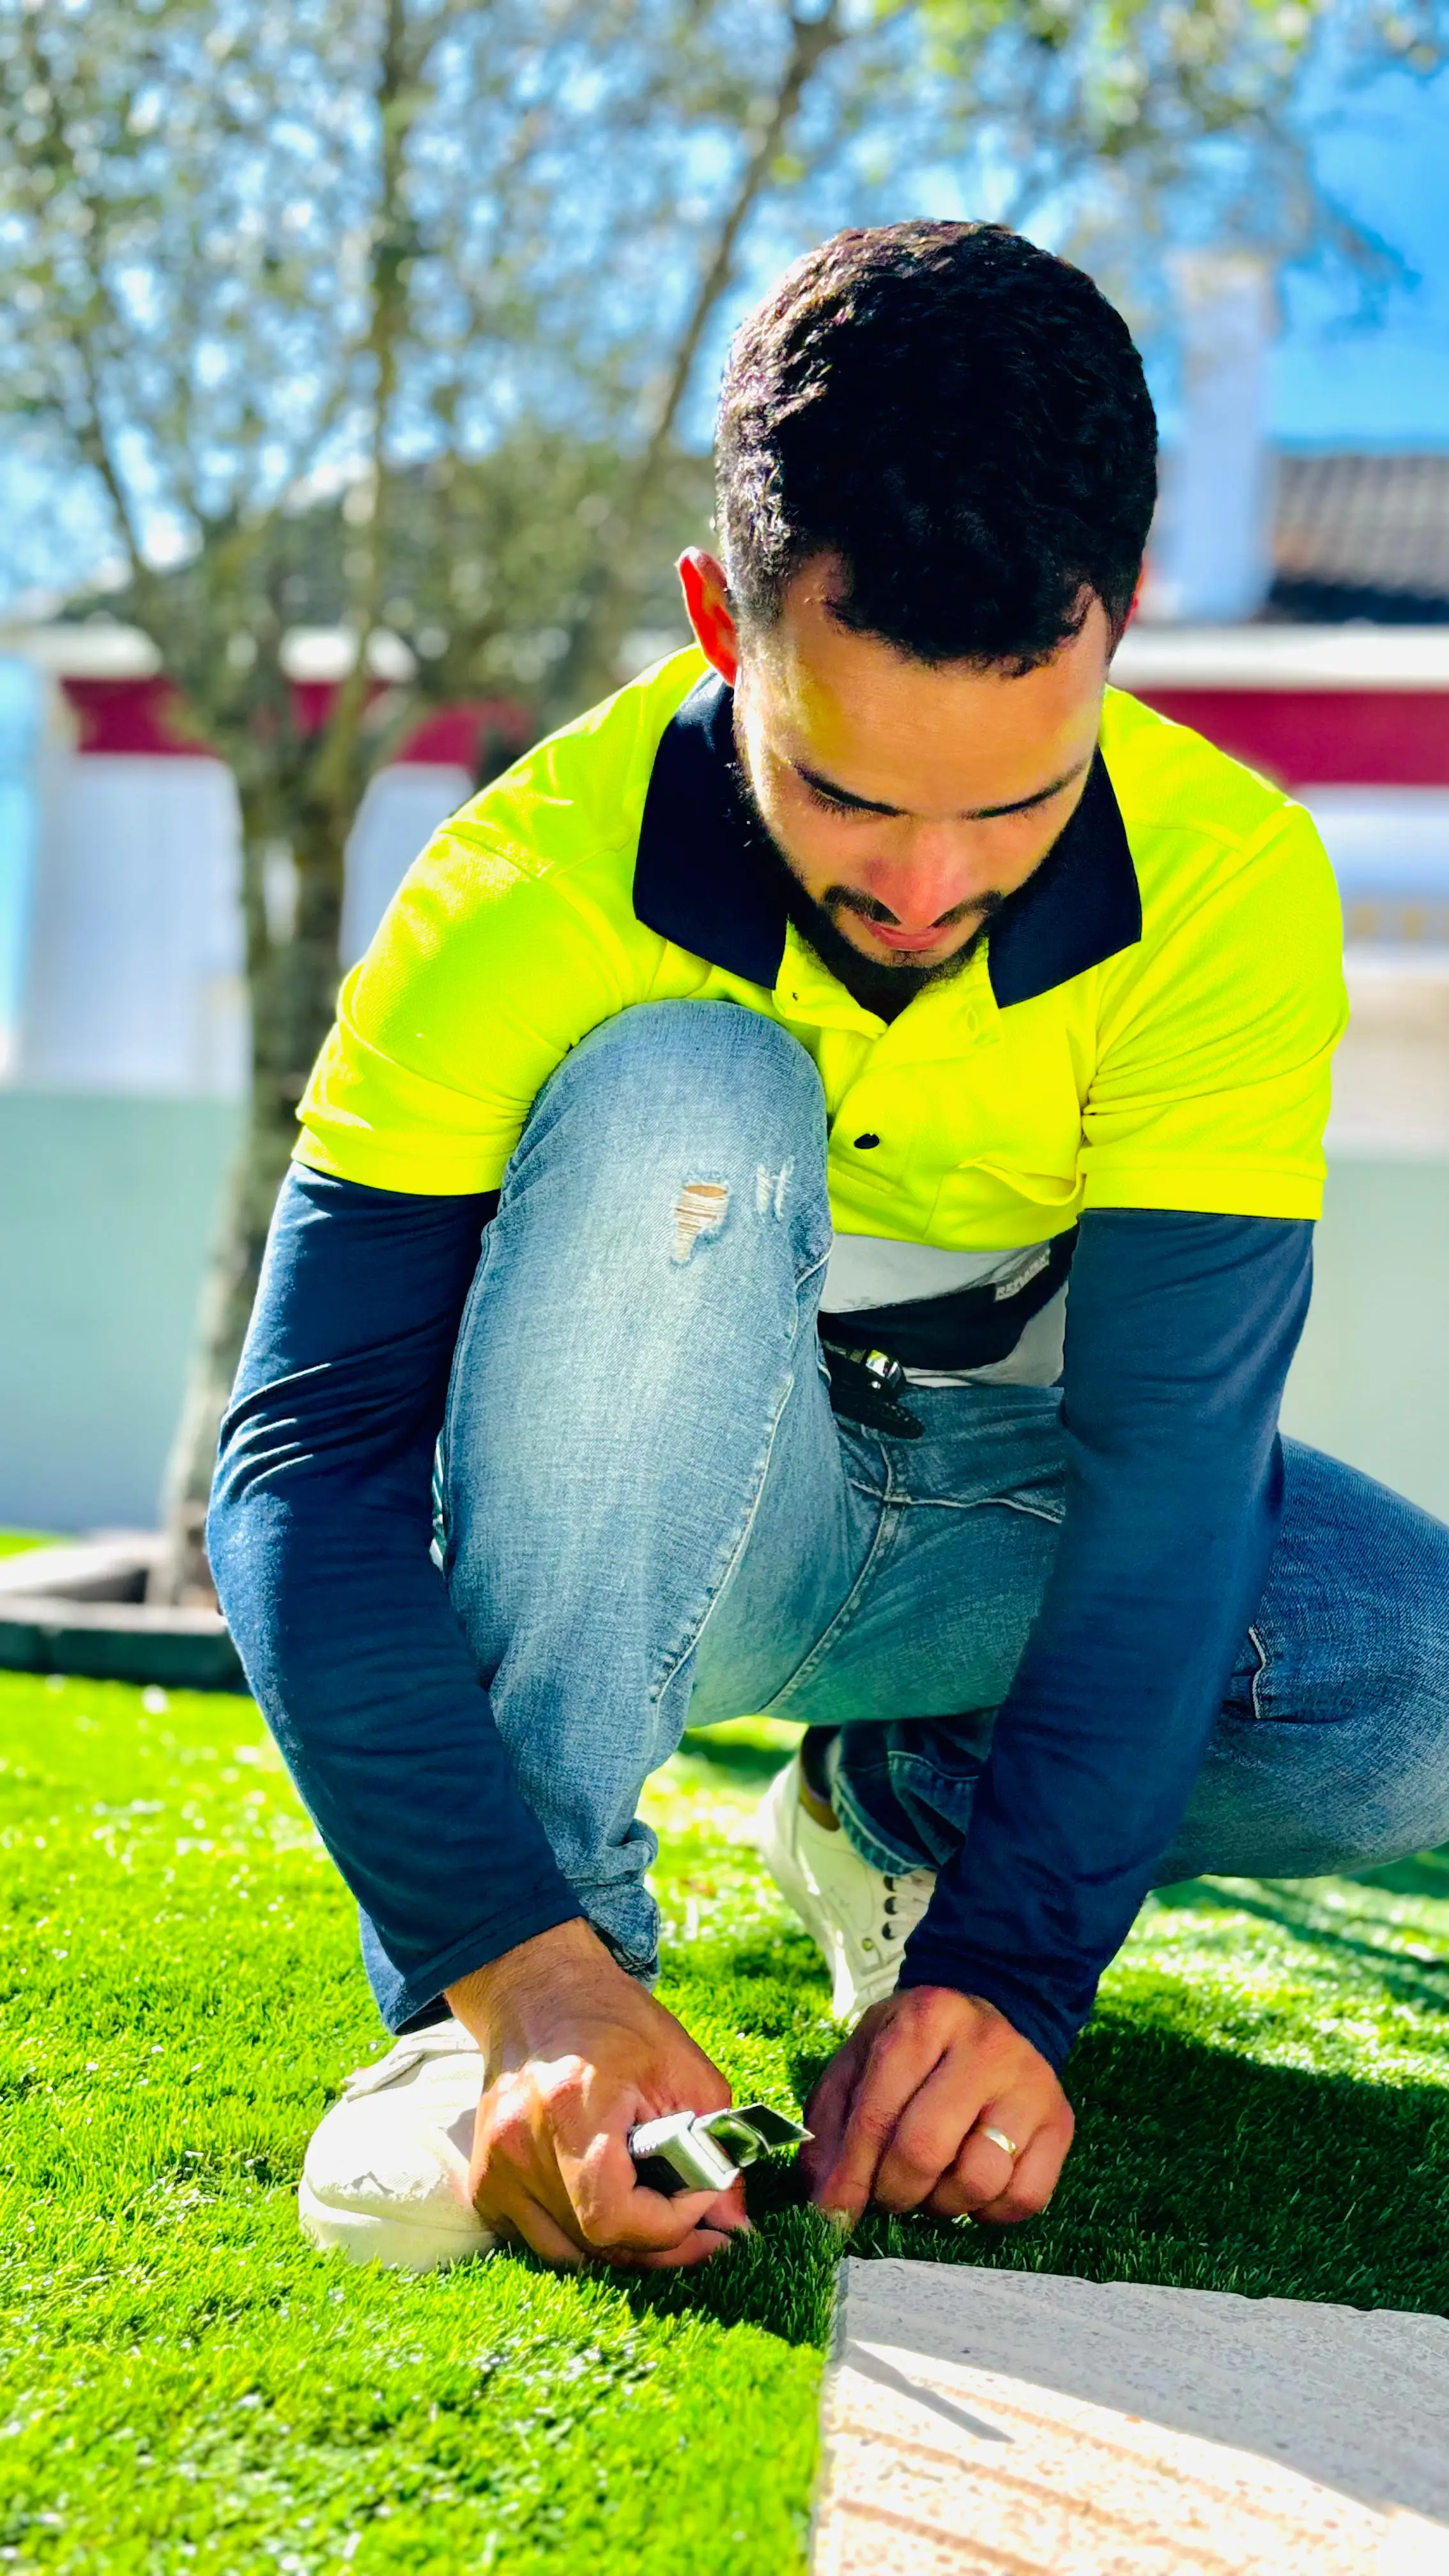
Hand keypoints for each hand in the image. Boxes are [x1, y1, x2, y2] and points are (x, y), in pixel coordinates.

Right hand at [446, 1918, 748, 2270]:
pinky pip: (537, 2240)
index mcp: (570, 2107)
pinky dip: (578, 2237)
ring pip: (566, 2254)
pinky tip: (610, 2204)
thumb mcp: (684, 2071)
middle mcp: (519, 2144)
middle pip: (593, 2243)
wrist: (541, 1992)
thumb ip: (715, 2150)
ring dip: (619, 2248)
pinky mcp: (483, 2179)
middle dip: (658, 2245)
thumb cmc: (618, 2023)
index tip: (704, 2195)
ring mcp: (494, 2166)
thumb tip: (735, 2228)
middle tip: (702, 2231)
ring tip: (659, 2221)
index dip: (670, 2225)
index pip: (613, 2216)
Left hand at [801, 1985, 1072, 2225]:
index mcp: (926, 2020)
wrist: (990, 2013)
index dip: (849, 2177)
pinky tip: (971, 2183)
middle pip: (926, 2151)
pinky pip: (1023, 2199)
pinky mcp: (1060, 2123)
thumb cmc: (913, 2047)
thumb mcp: (861, 2060)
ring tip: (931, 2182)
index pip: (878, 2115)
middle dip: (894, 2191)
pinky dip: (988, 2211)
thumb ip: (833, 2124)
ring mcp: (1031, 2085)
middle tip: (886, 2193)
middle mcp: (985, 2047)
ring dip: (941, 2203)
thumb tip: (824, 2198)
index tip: (831, 2217)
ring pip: (978, 2180)